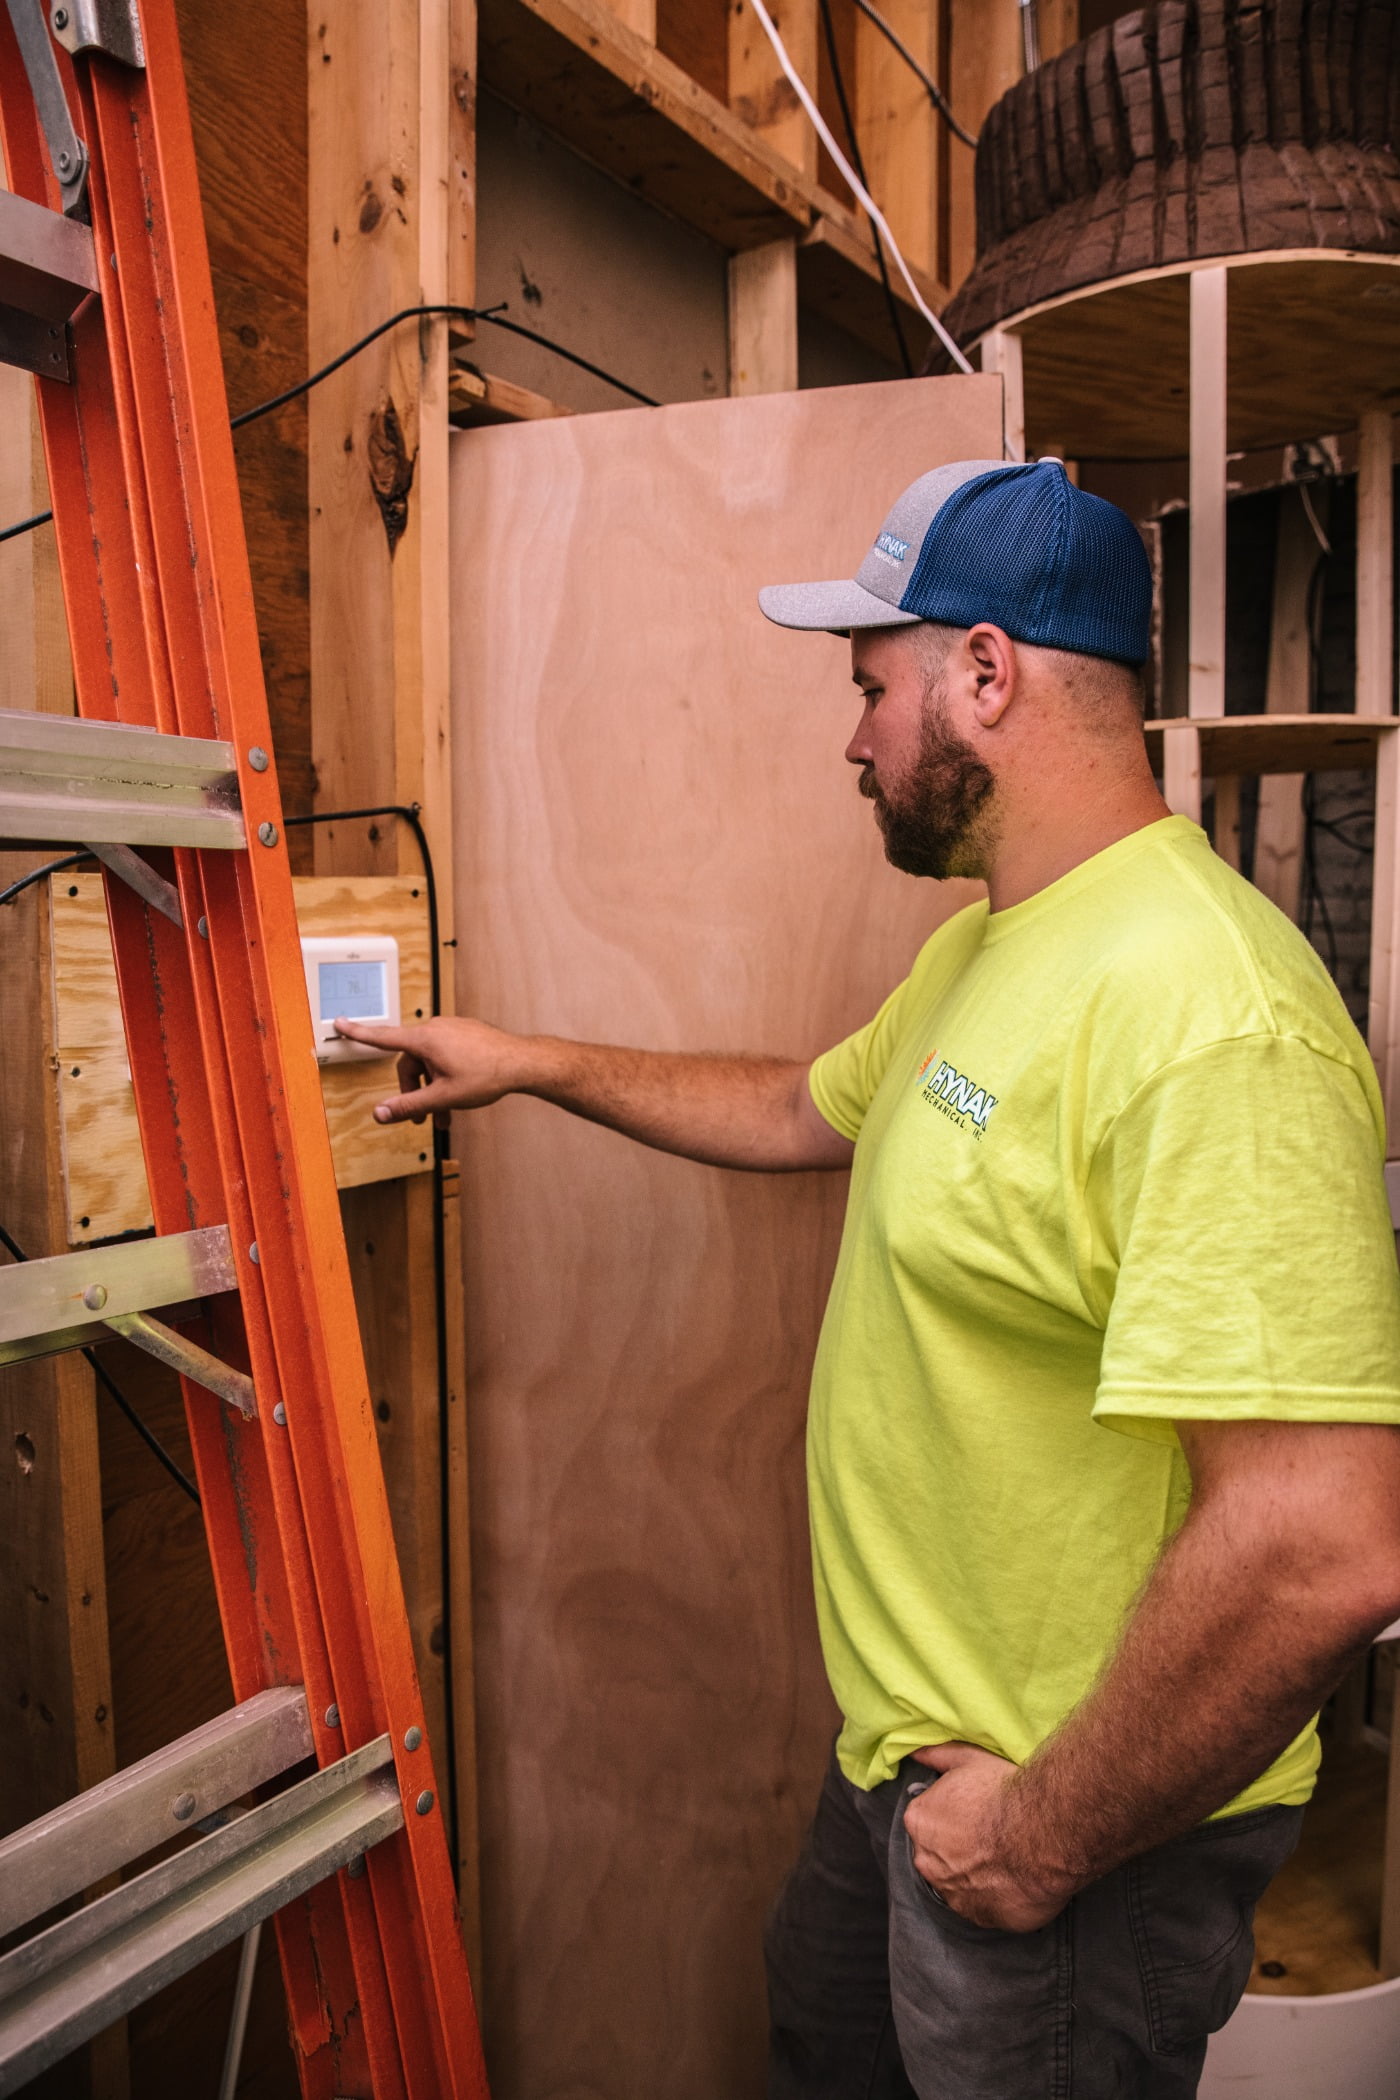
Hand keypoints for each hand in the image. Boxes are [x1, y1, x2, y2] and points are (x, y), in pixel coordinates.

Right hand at [332, 1015, 527, 1125]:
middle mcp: (436, 1029)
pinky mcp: (466, 1033)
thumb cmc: (487, 1076)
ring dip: (432, 1088)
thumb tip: (381, 1114)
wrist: (523, 1063)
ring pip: (430, 1062)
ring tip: (445, 1116)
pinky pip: (445, 1055)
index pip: (383, 1036)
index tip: (339, 1023)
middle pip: (410, 1062)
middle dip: (414, 1091)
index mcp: (425, 1040)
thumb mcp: (443, 1097)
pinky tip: (460, 1094)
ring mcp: (452, 1029)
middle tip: (423, 1118)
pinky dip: (445, 1075)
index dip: (358, 1033)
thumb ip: (409, 1106)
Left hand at [903, 1743, 1074, 1932]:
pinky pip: (982, 1907)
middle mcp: (927, 1862)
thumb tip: (916, 1752)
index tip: (976, 1812)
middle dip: (958, 1847)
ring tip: (1005, 1857)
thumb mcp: (967, 1759)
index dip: (953, 1815)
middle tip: (991, 1834)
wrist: (1043, 1834)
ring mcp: (952, 1895)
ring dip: (975, 1874)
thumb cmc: (1004, 1793)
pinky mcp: (980, 1918)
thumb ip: (936, 1756)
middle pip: (939, 1854)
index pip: (927, 1820)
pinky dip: (994, 1896)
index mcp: (919, 1822)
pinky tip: (1013, 1879)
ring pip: (959, 1883)